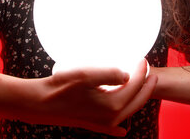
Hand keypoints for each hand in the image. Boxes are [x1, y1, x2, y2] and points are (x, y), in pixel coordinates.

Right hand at [30, 59, 156, 136]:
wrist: (38, 103)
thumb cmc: (60, 87)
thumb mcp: (85, 75)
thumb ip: (109, 74)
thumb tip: (126, 75)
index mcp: (112, 105)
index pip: (134, 85)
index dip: (141, 71)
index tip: (143, 58)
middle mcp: (110, 117)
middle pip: (136, 101)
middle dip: (146, 87)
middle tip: (150, 72)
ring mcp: (101, 123)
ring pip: (126, 111)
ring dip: (136, 99)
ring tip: (139, 86)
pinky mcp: (91, 124)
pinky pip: (112, 127)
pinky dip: (119, 127)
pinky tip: (123, 130)